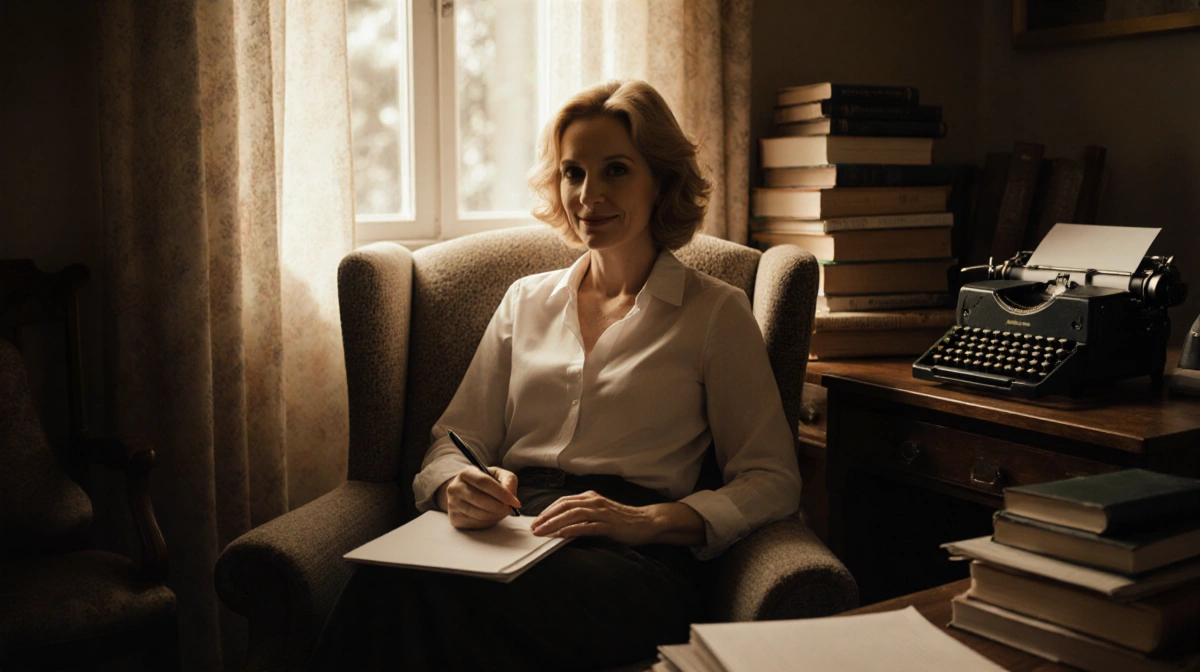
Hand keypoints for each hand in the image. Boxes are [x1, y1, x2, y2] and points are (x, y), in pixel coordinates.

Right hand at [437, 466, 520, 529]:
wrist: (465, 493)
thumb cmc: (486, 483)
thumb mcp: (497, 475)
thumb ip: (508, 480)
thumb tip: (511, 495)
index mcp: (466, 473)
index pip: (484, 482)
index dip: (501, 493)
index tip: (515, 501)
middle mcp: (455, 488)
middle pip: (480, 499)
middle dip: (499, 506)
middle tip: (510, 509)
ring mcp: (452, 504)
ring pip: (478, 513)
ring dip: (495, 515)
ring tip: (502, 512)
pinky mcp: (454, 519)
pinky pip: (475, 523)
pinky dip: (488, 522)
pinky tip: (492, 517)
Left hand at [531, 491, 705, 546]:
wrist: (647, 522)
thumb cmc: (622, 519)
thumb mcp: (600, 512)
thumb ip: (584, 514)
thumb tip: (561, 523)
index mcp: (590, 497)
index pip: (562, 501)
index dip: (547, 511)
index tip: (535, 521)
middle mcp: (594, 502)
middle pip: (564, 506)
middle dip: (546, 517)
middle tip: (533, 528)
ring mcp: (602, 512)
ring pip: (572, 515)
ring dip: (554, 523)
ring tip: (542, 532)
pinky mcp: (609, 525)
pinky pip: (587, 526)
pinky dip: (572, 529)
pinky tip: (562, 535)